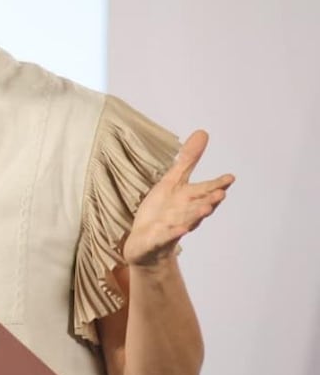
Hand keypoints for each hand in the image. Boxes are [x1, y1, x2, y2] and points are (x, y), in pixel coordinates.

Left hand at [124, 130, 234, 266]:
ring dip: (197, 215)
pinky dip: (174, 232)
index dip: (216, 184)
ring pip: (187, 221)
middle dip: (211, 200)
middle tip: (222, 193)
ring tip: (207, 208)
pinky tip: (182, 229)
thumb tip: (203, 133)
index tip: (230, 177)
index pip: (205, 190)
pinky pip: (168, 236)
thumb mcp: (172, 181)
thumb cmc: (161, 210)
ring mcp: (173, 227)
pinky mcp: (159, 239)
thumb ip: (188, 160)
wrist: (146, 241)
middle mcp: (185, 213)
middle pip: (200, 206)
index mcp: (189, 199)